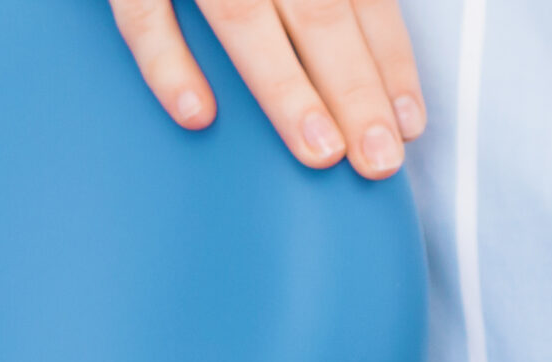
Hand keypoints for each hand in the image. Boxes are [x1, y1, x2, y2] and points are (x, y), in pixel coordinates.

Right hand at [108, 0, 423, 178]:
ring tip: (317, 150)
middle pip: (320, 10)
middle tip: (378, 156)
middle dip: (355, 89)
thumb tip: (364, 20)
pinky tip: (197, 113)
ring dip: (286, 89)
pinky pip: (143, 15)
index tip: (408, 118)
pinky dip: (168, 63)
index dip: (389, 57)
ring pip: (246, 18)